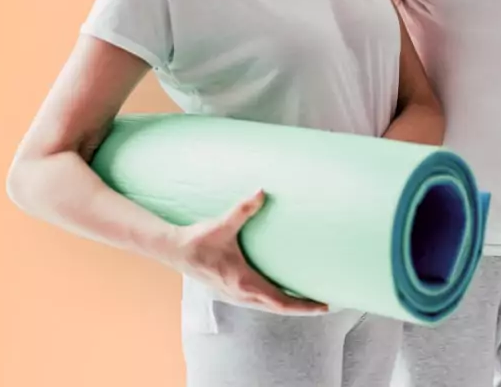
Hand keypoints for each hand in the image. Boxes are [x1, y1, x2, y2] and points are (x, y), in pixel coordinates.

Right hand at [168, 189, 327, 314]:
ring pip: (269, 307)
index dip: (304, 306)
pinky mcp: (231, 291)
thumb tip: (261, 191)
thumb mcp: (222, 225)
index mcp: (244, 282)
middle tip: (326, 304)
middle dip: (303, 308)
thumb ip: (243, 209)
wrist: (174, 251)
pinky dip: (276, 301)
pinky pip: (260, 301)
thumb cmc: (197, 240)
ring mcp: (236, 295)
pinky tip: (283, 292)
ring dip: (289, 305)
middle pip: (279, 308)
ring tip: (310, 300)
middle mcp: (241, 294)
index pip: (280, 301)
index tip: (323, 306)